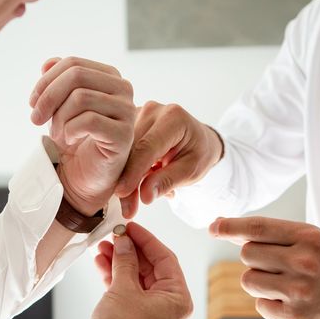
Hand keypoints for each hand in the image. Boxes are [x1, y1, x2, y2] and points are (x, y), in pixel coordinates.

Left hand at [30, 57, 135, 215]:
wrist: (85, 177)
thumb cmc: (75, 140)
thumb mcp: (60, 106)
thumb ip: (57, 82)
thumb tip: (47, 63)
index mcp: (110, 77)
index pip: (73, 63)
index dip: (46, 81)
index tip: (33, 104)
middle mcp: (123, 90)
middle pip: (76, 75)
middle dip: (48, 97)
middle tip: (36, 119)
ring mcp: (127, 112)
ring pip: (80, 97)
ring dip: (59, 118)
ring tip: (57, 134)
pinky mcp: (123, 135)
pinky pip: (88, 121)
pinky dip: (70, 130)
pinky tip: (69, 140)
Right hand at [89, 223, 192, 318]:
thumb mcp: (124, 289)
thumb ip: (125, 261)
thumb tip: (124, 242)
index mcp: (177, 298)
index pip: (165, 258)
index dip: (146, 240)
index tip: (130, 227)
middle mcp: (168, 305)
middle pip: (151, 267)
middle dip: (130, 250)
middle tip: (113, 235)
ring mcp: (151, 312)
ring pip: (137, 277)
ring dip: (120, 261)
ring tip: (103, 247)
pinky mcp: (134, 317)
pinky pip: (128, 289)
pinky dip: (115, 276)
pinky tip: (101, 263)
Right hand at [114, 101, 223, 217]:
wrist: (199, 140)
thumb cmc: (198, 154)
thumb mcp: (191, 171)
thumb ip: (168, 181)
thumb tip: (145, 195)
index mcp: (173, 118)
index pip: (147, 147)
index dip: (133, 172)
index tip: (123, 193)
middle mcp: (153, 110)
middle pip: (130, 148)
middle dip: (126, 179)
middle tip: (127, 208)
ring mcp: (139, 114)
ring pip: (122, 150)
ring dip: (123, 177)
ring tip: (130, 201)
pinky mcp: (130, 122)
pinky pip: (121, 149)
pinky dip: (123, 170)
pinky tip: (128, 185)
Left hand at [209, 216, 319, 318]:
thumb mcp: (303, 239)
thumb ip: (265, 233)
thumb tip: (219, 225)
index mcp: (309, 237)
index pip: (259, 228)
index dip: (231, 226)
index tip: (213, 227)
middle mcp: (305, 262)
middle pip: (247, 254)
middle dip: (254, 258)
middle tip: (278, 264)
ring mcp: (299, 291)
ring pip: (248, 280)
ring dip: (258, 281)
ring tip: (283, 283)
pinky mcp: (292, 316)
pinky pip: (258, 304)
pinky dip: (268, 303)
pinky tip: (289, 301)